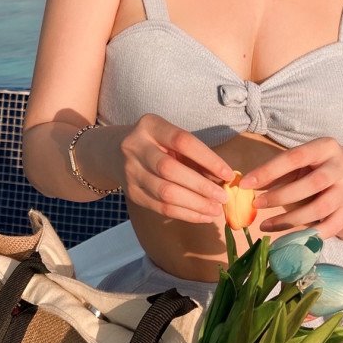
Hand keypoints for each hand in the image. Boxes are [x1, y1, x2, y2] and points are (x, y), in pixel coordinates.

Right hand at [118, 114, 234, 223]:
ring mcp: (130, 172)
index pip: (182, 141)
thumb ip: (194, 155)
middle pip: (170, 170)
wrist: (114, 152)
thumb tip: (224, 178)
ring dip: (195, 204)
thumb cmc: (156, 144)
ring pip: (165, 193)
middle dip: (201, 186)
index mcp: (150, 126)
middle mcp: (135, 147)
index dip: (208, 158)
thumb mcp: (171, 138)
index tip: (228, 174)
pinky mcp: (131, 193)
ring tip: (215, 210)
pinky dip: (185, 214)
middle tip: (223, 197)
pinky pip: (160, 208)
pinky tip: (202, 216)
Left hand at [238, 138, 342, 238]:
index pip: (295, 157)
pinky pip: (331, 227)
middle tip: (256, 205)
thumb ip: (277, 172)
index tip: (245, 184)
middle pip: (311, 184)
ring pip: (320, 209)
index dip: (268, 171)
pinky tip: (291, 239)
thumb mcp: (301, 161)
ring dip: (290, 220)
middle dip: (280, 196)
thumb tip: (248, 185)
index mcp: (325, 147)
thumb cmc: (317, 166)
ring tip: (266, 226)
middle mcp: (341, 167)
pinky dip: (310, 235)